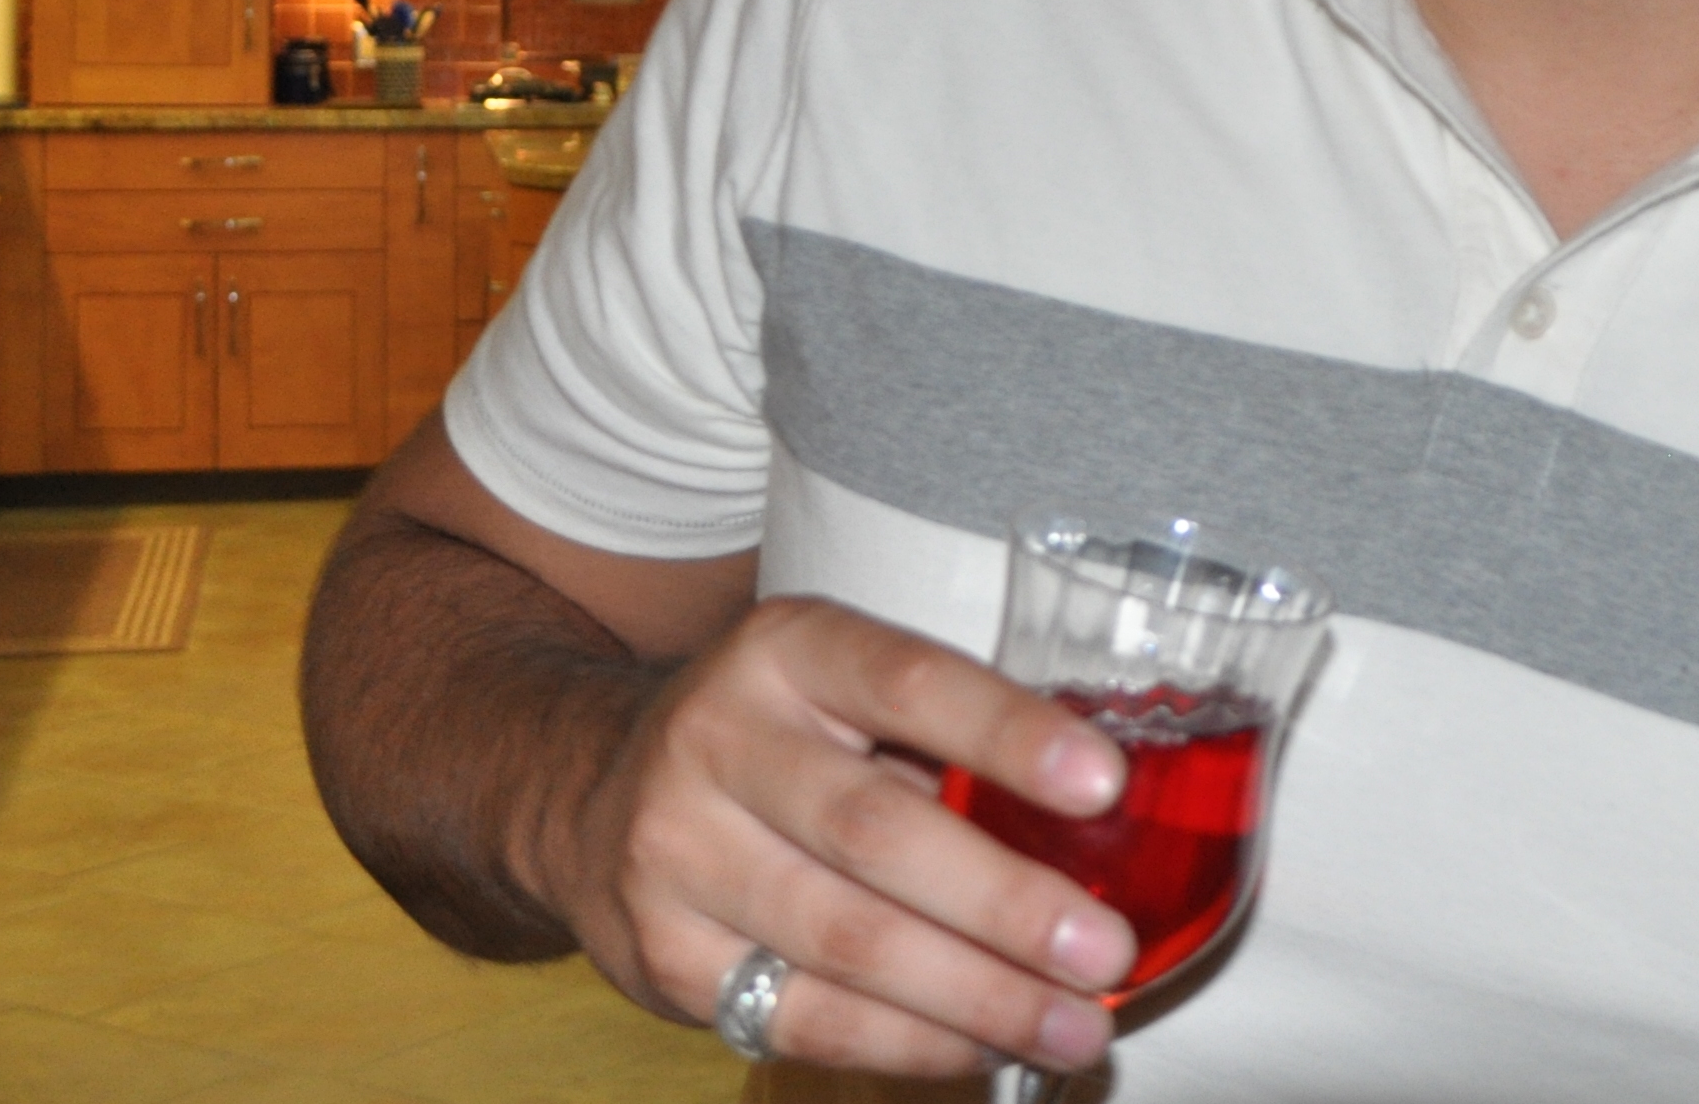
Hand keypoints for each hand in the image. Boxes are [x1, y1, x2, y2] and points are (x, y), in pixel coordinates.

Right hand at [552, 595, 1143, 1079]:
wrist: (590, 789)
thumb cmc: (779, 735)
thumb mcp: (841, 684)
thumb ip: (946, 732)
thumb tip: (1109, 822)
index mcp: (787, 651)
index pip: (909, 683)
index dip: (1009, 734)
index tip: (1105, 784)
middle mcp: (718, 741)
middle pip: (877, 833)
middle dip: (1006, 905)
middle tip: (1108, 952)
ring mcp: (676, 855)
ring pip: (846, 942)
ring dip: (977, 998)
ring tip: (1074, 1027)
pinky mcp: (665, 958)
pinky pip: (806, 1016)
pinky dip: (911, 1042)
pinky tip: (986, 1047)